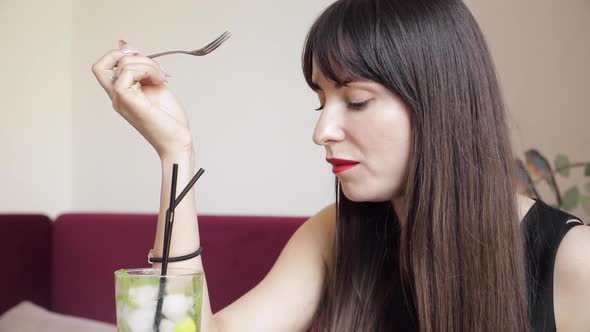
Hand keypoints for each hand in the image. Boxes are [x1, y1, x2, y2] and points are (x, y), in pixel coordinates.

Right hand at [91, 41, 192, 157]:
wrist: (177, 140)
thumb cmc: (169, 119)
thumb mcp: (156, 85)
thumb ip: (142, 68)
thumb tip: (125, 45)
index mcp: (122, 93)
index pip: (104, 67)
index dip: (120, 55)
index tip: (144, 60)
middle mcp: (117, 97)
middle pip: (102, 64)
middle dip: (133, 57)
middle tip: (156, 69)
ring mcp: (119, 100)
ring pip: (122, 65)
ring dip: (148, 64)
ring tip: (162, 78)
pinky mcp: (127, 101)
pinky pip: (126, 74)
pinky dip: (145, 70)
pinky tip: (158, 81)